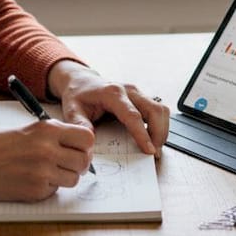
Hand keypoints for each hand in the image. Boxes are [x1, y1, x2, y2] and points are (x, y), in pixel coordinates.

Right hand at [0, 120, 94, 200]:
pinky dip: (47, 187)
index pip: (87, 138)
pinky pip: (54, 191)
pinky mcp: (35, 191)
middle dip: (79, 164)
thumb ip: (54, 136)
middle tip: (68, 164)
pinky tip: (31, 179)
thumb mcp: (29, 129)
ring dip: (64, 178)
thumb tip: (80, 146)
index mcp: (47, 130)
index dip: (86, 146)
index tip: (80, 149)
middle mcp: (47, 150)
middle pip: (84, 161)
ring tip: (47, 172)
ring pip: (73, 179)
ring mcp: (42, 172)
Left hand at [48, 60, 169, 157]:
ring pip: (160, 109)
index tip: (149, 150)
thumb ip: (80, 125)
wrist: (81, 81)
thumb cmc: (78, 95)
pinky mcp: (141, 98)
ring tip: (155, 148)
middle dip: (159, 134)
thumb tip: (90, 141)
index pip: (133, 115)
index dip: (143, 134)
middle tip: (154, 154)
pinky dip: (159, 125)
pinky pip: (158, 110)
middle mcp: (129, 90)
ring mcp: (137, 93)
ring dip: (162, 130)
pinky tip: (152, 138)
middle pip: (155, 110)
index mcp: (112, 93)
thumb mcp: (72, 110)